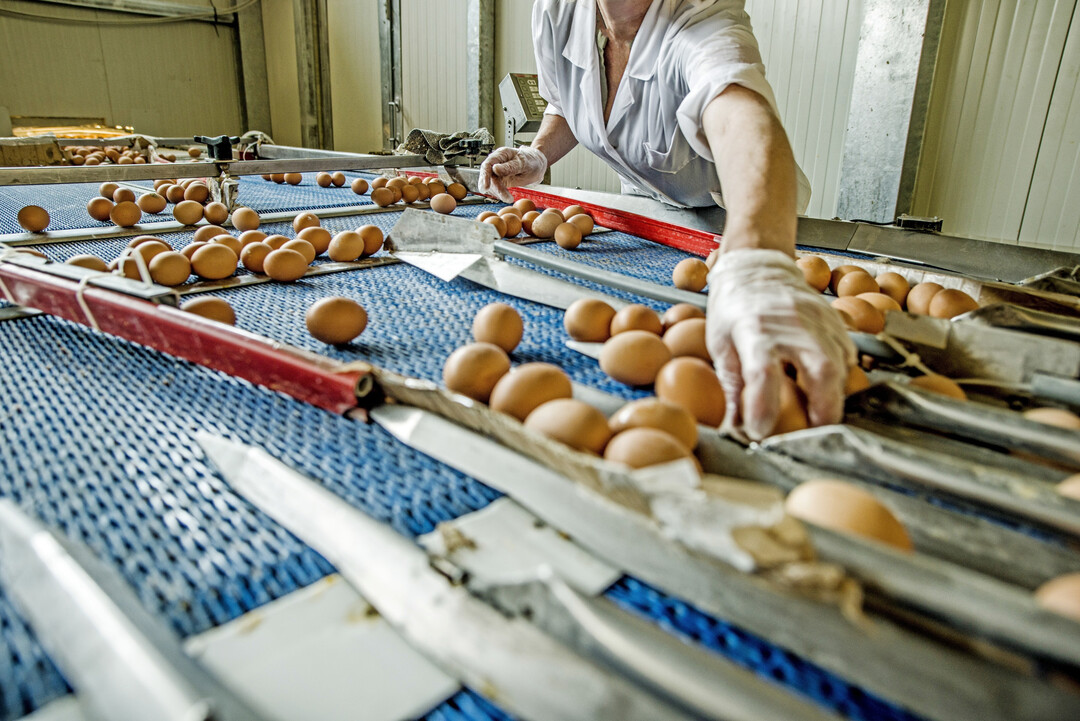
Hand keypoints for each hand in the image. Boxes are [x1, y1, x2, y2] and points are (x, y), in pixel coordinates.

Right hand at [478, 146, 547, 201]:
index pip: (488, 164)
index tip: (486, 188)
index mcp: (501, 154)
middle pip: (487, 176)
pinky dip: (499, 194)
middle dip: (494, 188)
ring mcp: (496, 171)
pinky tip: (507, 197)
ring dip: (498, 193)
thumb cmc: (531, 162)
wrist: (537, 165)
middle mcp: (496, 161)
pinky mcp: (498, 179)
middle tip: (505, 198)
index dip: (484, 176)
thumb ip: (509, 167)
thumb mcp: (523, 164)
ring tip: (509, 198)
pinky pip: (494, 188)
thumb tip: (494, 169)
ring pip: (490, 184)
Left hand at [706, 249, 854, 439]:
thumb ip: (731, 387)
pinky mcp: (834, 321)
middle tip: (815, 432)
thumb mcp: (721, 345)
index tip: (758, 431)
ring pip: (840, 366)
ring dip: (833, 396)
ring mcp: (818, 320)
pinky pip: (847, 355)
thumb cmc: (734, 308)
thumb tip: (731, 429)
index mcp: (755, 330)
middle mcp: (791, 324)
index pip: (762, 373)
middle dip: (824, 409)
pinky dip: (840, 377)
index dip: (762, 407)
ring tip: (818, 414)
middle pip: (821, 369)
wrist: (757, 268)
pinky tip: (826, 387)